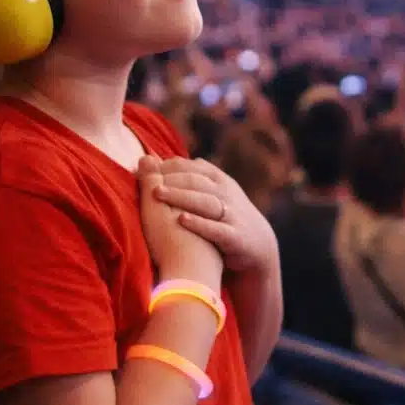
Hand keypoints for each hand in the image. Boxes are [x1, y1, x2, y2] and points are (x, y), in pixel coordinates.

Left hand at [138, 160, 224, 292]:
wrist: (258, 245)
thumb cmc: (227, 216)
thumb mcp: (214, 191)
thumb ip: (190, 176)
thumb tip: (160, 159)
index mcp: (218, 180)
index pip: (192, 167)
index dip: (169, 165)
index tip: (146, 167)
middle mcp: (225, 193)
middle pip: (195, 181)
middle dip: (170, 178)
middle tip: (146, 179)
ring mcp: (231, 214)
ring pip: (204, 201)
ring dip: (180, 196)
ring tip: (157, 193)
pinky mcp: (235, 236)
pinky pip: (216, 229)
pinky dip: (199, 224)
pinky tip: (181, 220)